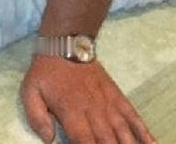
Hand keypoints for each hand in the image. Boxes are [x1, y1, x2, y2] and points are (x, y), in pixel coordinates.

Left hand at [21, 55, 155, 143]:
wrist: (66, 42)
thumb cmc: (46, 71)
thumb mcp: (30, 91)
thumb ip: (36, 117)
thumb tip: (48, 140)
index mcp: (72, 113)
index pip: (85, 143)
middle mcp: (94, 112)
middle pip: (108, 142)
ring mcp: (108, 104)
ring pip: (124, 133)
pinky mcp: (117, 96)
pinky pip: (134, 117)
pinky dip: (144, 132)